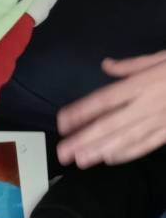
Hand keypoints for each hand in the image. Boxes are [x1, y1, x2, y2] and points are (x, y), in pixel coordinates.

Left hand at [57, 51, 165, 167]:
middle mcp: (147, 103)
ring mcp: (159, 120)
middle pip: (109, 124)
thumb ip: (132, 65)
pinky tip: (109, 159)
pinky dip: (127, 153)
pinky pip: (146, 145)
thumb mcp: (161, 56)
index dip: (81, 111)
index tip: (62, 122)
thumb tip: (106, 65)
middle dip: (84, 139)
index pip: (104, 99)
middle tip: (62, 152)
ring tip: (80, 160)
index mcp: (142, 82)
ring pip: (125, 138)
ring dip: (101, 150)